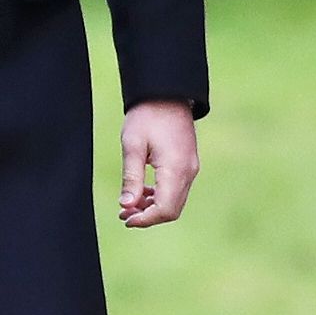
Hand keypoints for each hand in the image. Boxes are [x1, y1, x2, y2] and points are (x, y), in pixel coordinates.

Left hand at [119, 100, 198, 227]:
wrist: (167, 95)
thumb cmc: (147, 116)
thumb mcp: (133, 146)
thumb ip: (132, 177)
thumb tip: (127, 205)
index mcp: (175, 169)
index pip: (165, 209)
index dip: (145, 219)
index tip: (125, 218)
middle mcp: (188, 172)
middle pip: (172, 210)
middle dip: (148, 216)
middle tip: (123, 214)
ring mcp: (191, 169)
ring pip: (175, 201)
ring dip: (153, 207)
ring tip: (129, 204)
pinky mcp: (188, 164)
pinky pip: (177, 190)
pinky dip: (160, 196)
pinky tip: (143, 192)